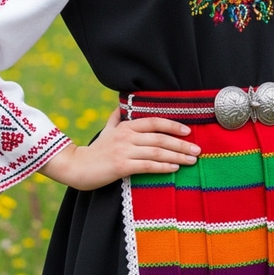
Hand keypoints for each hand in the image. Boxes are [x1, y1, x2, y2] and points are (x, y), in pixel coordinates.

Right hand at [39, 107, 200, 190]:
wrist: (76, 167)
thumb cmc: (95, 150)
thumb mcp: (107, 131)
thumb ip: (117, 118)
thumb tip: (121, 106)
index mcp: (126, 126)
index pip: (154, 122)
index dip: (173, 125)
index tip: (188, 131)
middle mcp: (126, 136)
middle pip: (160, 138)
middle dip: (181, 144)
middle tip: (197, 150)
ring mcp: (124, 151)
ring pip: (156, 152)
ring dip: (177, 156)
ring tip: (191, 160)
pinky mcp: (121, 166)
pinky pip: (147, 166)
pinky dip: (163, 166)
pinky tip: (174, 168)